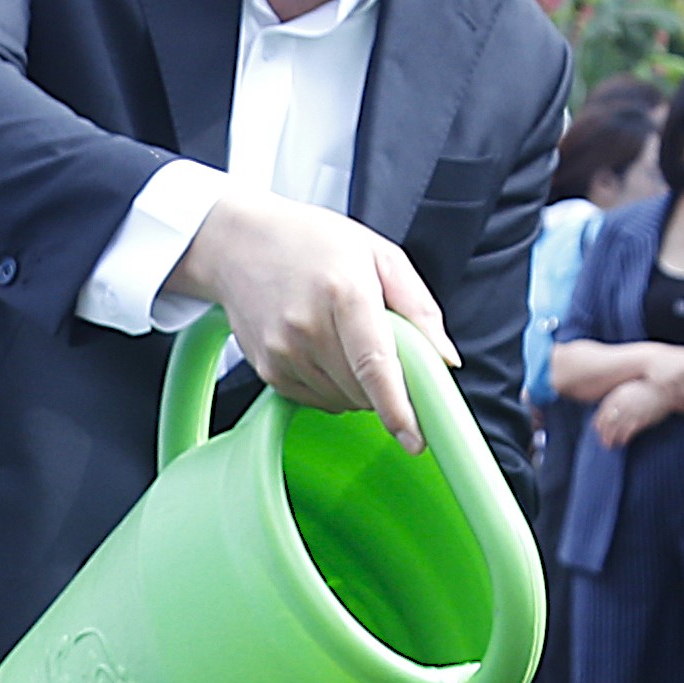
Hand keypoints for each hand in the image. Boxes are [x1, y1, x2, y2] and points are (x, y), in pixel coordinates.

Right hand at [178, 192, 450, 445]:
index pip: (374, 365)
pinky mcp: (267, 369)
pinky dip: (334, 387)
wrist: (238, 243)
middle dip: (387, 385)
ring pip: (343, 401)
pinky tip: (324, 350)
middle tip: (382, 346)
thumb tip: (445, 359)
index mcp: (344, 292)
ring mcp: (283, 352)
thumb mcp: (378, 254)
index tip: (416, 440)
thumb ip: (419, 307)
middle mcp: (307, 327)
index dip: (398, 408)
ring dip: (359, 387)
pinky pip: (317, 401)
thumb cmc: (312, 242)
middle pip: (364, 390)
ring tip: (345, 338)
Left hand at [592, 354, 683, 449]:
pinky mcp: (640, 420)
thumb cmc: (646, 390)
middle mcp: (621, 405)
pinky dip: (623, 439)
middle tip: (603, 442)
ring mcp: (630, 412)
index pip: (602, 413)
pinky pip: (627, 432)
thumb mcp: (629, 389)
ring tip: (610, 446)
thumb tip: (610, 409)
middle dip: (603, 434)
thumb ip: (619, 398)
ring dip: (611, 439)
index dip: (599, 424)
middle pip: (607, 423)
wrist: (664, 390)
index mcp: (616, 396)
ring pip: (615, 430)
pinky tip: (622, 443)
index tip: (598, 430)